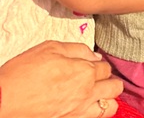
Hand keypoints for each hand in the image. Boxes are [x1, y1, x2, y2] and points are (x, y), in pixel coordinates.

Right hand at [0, 41, 122, 117]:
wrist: (2, 101)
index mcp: (84, 72)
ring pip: (110, 107)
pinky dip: (94, 113)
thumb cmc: (21, 74)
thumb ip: (77, 50)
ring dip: (107, 99)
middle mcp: (86, 93)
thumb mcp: (49, 49)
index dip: (98, 65)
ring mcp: (79, 112)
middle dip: (109, 81)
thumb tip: (94, 56)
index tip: (91, 66)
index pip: (106, 68)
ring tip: (95, 95)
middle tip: (97, 80)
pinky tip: (85, 108)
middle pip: (115, 87)